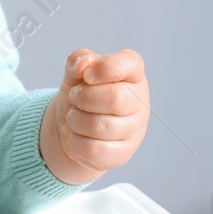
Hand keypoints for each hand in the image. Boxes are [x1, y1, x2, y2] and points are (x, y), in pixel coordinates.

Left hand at [39, 47, 149, 184]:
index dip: (105, 68)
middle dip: (83, 98)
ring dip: (75, 120)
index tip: (87, 76)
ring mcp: (135, 130)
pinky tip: (76, 136)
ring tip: (73, 117)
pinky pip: (95, 150)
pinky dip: (75, 142)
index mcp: (132, 74)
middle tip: (74, 97)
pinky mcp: (123, 153)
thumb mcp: (76, 73)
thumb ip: (78, 60)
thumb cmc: (81, 95)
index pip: (130, 63)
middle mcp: (139, 101)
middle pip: (114, 98)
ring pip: (101, 126)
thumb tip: (83, 63)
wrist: (73, 128)